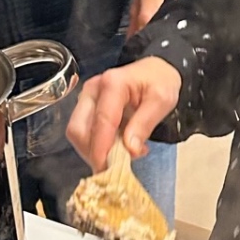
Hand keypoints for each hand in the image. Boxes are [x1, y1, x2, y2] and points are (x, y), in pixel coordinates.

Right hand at [66, 57, 181, 168]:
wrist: (156, 70)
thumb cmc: (160, 82)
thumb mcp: (162, 101)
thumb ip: (144, 124)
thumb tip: (130, 150)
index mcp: (112, 84)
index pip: (101, 121)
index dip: (102, 149)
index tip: (106, 169)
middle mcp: (93, 89)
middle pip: (79, 129)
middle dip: (93, 152)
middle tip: (114, 166)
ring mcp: (87, 98)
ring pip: (78, 133)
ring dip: (95, 150)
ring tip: (122, 154)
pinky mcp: (87, 107)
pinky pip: (84, 132)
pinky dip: (96, 145)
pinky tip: (117, 146)